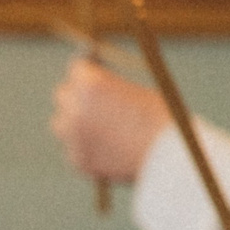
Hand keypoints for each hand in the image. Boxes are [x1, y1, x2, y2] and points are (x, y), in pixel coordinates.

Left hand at [50, 57, 169, 181]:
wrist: (168, 159)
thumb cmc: (161, 121)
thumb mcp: (136, 94)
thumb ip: (109, 89)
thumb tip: (95, 90)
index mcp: (92, 83)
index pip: (77, 69)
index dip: (88, 74)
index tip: (92, 78)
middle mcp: (76, 106)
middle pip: (62, 94)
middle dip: (76, 97)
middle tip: (92, 104)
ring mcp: (73, 135)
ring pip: (61, 124)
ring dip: (74, 124)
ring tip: (99, 130)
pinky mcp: (77, 160)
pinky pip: (74, 150)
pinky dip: (86, 150)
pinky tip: (108, 153)